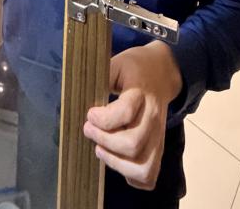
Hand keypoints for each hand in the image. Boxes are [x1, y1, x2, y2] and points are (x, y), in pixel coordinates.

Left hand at [83, 42, 182, 190]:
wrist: (162, 72)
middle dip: (104, 140)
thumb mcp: (117, 63)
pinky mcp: (159, 148)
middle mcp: (153, 117)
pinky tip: (117, 161)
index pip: (125, 112)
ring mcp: (158, 136)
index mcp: (141, 93)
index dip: (102, 118)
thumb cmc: (134, 68)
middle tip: (89, 129)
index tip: (90, 113)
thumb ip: (100, 78)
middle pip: (132, 144)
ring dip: (116, 163)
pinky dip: (131, 176)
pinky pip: (149, 176)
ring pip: (142, 166)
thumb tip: (77, 95)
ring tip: (100, 150)